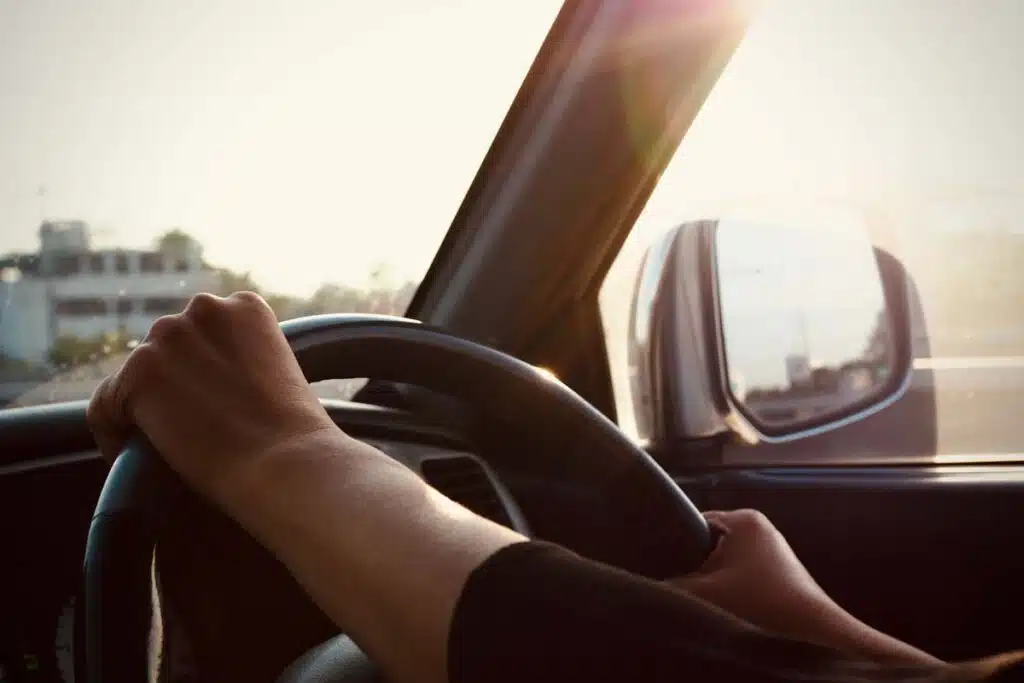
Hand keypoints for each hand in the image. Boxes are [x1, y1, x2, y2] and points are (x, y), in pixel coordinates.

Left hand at [87, 292, 338, 507]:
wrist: (287, 461)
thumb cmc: (293, 436)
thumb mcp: (277, 375)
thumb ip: (243, 362)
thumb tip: (211, 385)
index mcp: (245, 306)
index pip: (201, 333)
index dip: (199, 370)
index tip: (206, 402)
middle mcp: (205, 308)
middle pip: (167, 347)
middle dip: (171, 383)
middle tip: (186, 426)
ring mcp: (169, 336)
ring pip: (135, 375)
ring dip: (144, 405)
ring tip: (162, 444)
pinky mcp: (139, 372)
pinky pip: (105, 406)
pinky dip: (113, 433)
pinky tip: (131, 456)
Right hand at [668, 509, 941, 665]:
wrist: (818, 635)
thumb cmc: (765, 606)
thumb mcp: (705, 596)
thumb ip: (669, 588)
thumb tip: (641, 586)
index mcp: (744, 519)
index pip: (692, 523)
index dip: (675, 547)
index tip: (663, 569)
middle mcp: (759, 526)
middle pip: (706, 545)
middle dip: (694, 567)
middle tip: (681, 590)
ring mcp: (770, 549)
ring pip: (722, 563)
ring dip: (712, 583)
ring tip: (703, 601)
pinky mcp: (777, 572)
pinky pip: (738, 575)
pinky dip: (729, 591)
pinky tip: (722, 609)